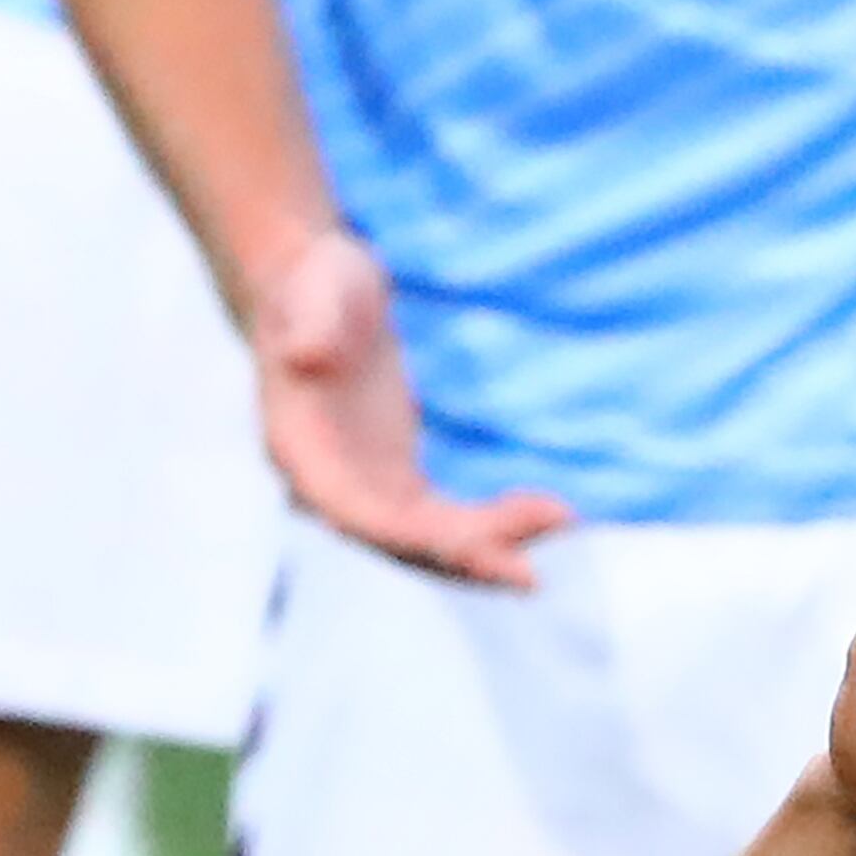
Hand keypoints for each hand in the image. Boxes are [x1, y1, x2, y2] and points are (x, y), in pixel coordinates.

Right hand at [251, 225, 572, 589]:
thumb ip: (309, 324)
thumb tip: (304, 355)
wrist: (318, 283)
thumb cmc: (313, 282)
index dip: (417, 540)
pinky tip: (544, 515)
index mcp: (298, 451)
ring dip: (492, 548)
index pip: (359, 517)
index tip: (480, 548)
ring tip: (557, 523)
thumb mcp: (313, 291)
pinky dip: (493, 528)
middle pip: (403, 543)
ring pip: (430, 541)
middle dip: (468, 558)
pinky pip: (446, 522)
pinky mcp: (396, 478)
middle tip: (533, 572)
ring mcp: (364, 485)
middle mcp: (329, 484)